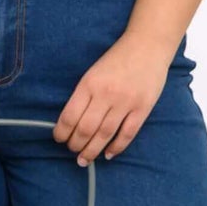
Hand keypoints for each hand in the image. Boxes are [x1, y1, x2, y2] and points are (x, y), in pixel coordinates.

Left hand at [54, 31, 171, 164]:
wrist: (147, 45)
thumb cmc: (117, 59)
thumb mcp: (93, 73)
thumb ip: (84, 95)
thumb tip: (71, 122)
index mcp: (89, 84)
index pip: (69, 116)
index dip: (61, 132)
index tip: (59, 139)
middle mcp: (106, 94)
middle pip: (85, 129)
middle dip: (75, 145)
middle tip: (72, 151)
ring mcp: (126, 102)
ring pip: (105, 134)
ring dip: (92, 150)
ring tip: (84, 159)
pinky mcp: (143, 108)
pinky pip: (127, 134)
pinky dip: (116, 147)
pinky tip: (107, 154)